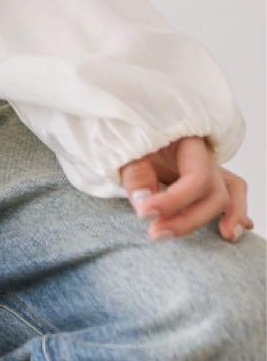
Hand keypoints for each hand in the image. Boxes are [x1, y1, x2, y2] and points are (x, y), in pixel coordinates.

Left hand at [118, 134, 254, 242]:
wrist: (133, 125)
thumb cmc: (133, 134)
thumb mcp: (126, 146)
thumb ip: (135, 173)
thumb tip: (145, 206)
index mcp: (187, 142)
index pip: (195, 178)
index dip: (173, 201)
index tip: (145, 213)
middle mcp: (202, 155)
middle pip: (214, 192)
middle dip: (189, 219)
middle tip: (156, 233)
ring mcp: (207, 165)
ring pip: (232, 190)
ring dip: (230, 215)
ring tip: (226, 235)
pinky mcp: (205, 177)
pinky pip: (231, 192)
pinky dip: (235, 211)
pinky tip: (229, 231)